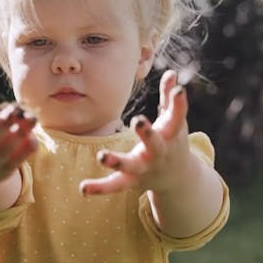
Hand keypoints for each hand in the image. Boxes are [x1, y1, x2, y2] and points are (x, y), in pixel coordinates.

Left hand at [80, 71, 191, 196]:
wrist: (178, 179)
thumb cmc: (172, 142)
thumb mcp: (174, 122)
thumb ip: (171, 99)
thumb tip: (171, 73)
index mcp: (171, 136)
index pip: (178, 117)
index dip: (178, 103)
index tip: (179, 90)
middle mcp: (159, 154)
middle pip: (154, 145)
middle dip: (147, 134)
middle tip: (138, 120)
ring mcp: (145, 169)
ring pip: (131, 167)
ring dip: (117, 162)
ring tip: (102, 156)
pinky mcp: (132, 182)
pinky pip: (115, 185)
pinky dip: (99, 187)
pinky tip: (83, 188)